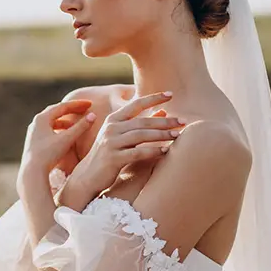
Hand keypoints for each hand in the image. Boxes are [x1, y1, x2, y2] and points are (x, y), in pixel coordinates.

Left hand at [18, 99, 96, 181]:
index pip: (62, 106)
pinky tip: (66, 135)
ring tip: (77, 123)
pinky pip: (49, 130)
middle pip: (56, 111)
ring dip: (65, 121)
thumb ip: (80, 127)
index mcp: (42, 118)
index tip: (90, 104)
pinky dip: (59, 129)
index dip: (78, 104)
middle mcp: (35, 123)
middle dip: (71, 110)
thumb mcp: (66, 140)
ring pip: (52, 122)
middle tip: (84, 109)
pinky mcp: (34, 142)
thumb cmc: (48, 155)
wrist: (32, 172)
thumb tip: (93, 116)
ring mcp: (33, 132)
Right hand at [70, 92, 184, 198]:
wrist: (88, 176)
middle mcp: (111, 128)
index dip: (153, 98)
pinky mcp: (113, 158)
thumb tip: (163, 111)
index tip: (171, 94)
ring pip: (141, 135)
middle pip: (142, 121)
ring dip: (162, 135)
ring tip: (178, 135)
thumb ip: (140, 123)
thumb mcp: (122, 136)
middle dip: (164, 120)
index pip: (136, 104)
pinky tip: (166, 151)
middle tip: (183, 121)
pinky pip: (138, 153)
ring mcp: (111, 143)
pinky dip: (153, 151)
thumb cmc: (109, 154)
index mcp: (113, 119)